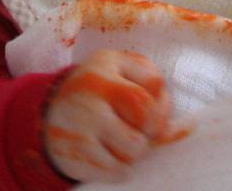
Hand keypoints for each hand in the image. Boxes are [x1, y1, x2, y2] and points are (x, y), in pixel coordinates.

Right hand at [44, 49, 171, 181]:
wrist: (50, 116)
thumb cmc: (99, 95)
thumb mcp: (122, 78)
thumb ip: (153, 94)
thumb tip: (181, 130)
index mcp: (106, 62)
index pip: (154, 85)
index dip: (163, 105)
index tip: (153, 115)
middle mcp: (92, 87)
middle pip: (147, 116)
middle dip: (151, 130)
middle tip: (139, 132)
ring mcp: (81, 120)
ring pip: (135, 148)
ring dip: (135, 152)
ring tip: (121, 143)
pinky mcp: (75, 151)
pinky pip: (117, 171)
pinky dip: (121, 170)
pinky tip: (109, 157)